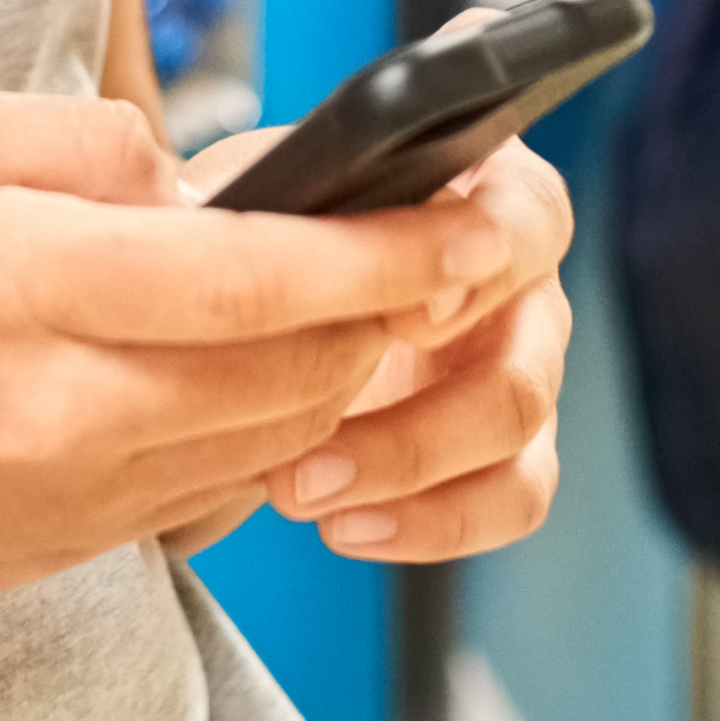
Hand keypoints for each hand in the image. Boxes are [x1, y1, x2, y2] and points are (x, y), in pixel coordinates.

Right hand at [0, 84, 495, 625]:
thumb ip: (74, 144)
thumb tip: (198, 180)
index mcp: (29, 291)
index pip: (265, 278)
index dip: (394, 249)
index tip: (478, 212)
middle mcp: (70, 414)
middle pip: (302, 372)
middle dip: (400, 312)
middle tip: (456, 247)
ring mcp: (75, 500)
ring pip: (276, 441)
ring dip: (341, 374)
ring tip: (369, 302)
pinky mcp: (69, 551)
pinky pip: (214, 490)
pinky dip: (265, 430)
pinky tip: (260, 374)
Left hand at [234, 128, 573, 566]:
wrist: (253, 317)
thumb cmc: (270, 235)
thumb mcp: (252, 198)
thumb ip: (253, 201)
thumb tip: (192, 206)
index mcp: (477, 195)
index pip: (526, 218)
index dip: (482, 270)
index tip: (407, 315)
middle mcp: (516, 282)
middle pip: (527, 358)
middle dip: (421, 425)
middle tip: (314, 454)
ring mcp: (519, 367)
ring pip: (518, 436)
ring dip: (410, 476)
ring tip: (305, 496)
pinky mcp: (506, 449)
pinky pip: (512, 497)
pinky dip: (434, 523)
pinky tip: (347, 525)